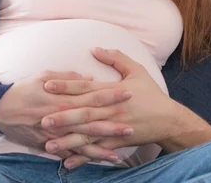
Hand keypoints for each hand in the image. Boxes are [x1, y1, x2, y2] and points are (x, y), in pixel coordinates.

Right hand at [0, 69, 132, 150]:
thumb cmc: (23, 90)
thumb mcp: (43, 75)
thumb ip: (67, 77)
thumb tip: (89, 78)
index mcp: (62, 97)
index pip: (92, 95)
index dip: (111, 95)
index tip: (128, 92)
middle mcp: (61, 117)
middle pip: (93, 119)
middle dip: (114, 120)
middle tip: (133, 122)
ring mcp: (56, 133)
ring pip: (85, 139)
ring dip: (106, 141)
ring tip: (125, 142)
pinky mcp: (50, 144)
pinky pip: (73, 151)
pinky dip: (89, 155)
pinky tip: (105, 156)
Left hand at [41, 48, 182, 165]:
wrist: (168, 119)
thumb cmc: (151, 93)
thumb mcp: (137, 70)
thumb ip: (116, 58)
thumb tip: (95, 49)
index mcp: (113, 91)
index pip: (85, 87)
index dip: (66, 85)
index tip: (47, 85)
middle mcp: (112, 110)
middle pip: (83, 113)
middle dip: (62, 116)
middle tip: (41, 118)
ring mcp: (114, 127)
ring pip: (87, 134)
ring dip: (67, 140)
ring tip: (48, 144)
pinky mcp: (118, 142)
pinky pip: (98, 150)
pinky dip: (83, 157)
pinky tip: (68, 162)